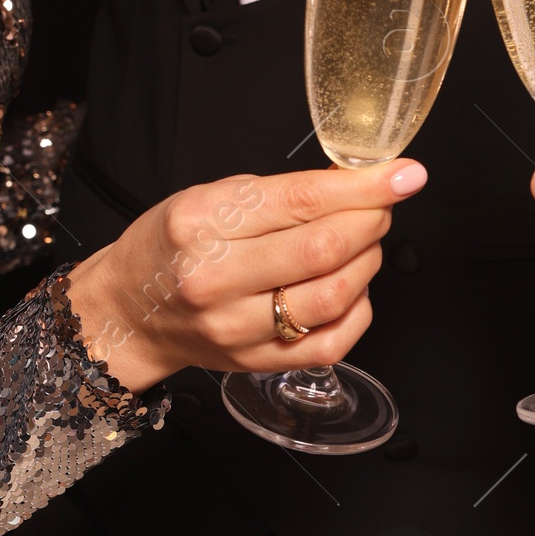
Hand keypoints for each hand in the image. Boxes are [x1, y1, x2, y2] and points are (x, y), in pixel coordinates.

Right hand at [65, 159, 424, 391]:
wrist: (129, 311)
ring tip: (365, 241)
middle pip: (323, 250)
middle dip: (372, 219)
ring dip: (368, 261)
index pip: (301, 201)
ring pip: (333, 295)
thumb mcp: (209, 197)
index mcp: (203, 222)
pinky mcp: (256, 362)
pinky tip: (351, 286)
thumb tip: (352, 182)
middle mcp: (217, 278)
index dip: (364, 186)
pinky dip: (358, 309)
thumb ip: (279, 193)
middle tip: (384, 203)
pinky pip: (331, 341)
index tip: (405, 174)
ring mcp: (237, 327)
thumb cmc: (170, 245)